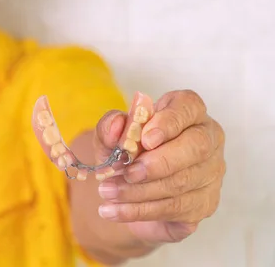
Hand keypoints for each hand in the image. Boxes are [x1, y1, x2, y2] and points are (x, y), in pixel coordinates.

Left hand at [95, 90, 225, 243]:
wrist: (131, 191)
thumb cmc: (127, 153)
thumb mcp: (111, 138)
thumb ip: (110, 127)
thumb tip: (117, 124)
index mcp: (187, 112)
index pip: (188, 106)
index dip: (169, 122)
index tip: (145, 138)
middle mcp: (207, 139)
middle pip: (196, 147)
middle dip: (158, 163)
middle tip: (127, 173)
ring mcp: (211, 173)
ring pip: (182, 182)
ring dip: (140, 191)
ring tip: (107, 192)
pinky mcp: (205, 203)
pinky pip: (175, 208)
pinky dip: (140, 210)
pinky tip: (114, 211)